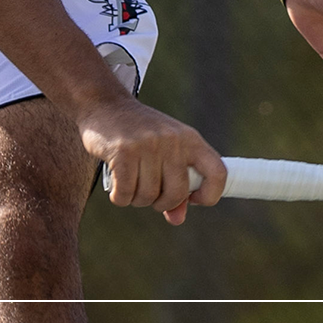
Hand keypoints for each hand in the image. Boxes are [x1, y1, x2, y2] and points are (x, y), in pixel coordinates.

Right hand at [77, 97, 226, 224]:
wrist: (104, 104)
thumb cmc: (138, 134)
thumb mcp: (164, 153)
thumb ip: (173, 185)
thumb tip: (177, 219)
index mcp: (190, 139)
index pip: (218, 173)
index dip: (210, 195)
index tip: (192, 200)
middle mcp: (172, 140)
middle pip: (177, 193)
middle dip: (161, 202)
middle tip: (149, 193)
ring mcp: (148, 144)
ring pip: (148, 196)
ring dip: (136, 199)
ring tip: (129, 182)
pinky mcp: (123, 151)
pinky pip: (125, 193)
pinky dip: (119, 197)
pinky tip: (116, 185)